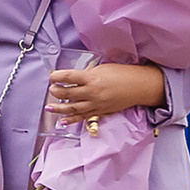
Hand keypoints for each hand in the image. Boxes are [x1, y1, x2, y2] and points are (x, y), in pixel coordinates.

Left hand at [47, 62, 165, 119]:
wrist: (140, 86)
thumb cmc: (123, 74)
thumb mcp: (103, 68)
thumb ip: (87, 74)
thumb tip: (74, 79)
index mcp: (91, 78)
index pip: (67, 77)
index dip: (56, 76)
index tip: (52, 76)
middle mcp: (91, 92)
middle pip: (66, 93)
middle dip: (56, 91)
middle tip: (52, 89)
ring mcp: (95, 103)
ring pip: (72, 107)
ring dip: (58, 108)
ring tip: (49, 107)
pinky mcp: (100, 111)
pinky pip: (83, 117)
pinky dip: (72, 120)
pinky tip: (62, 121)